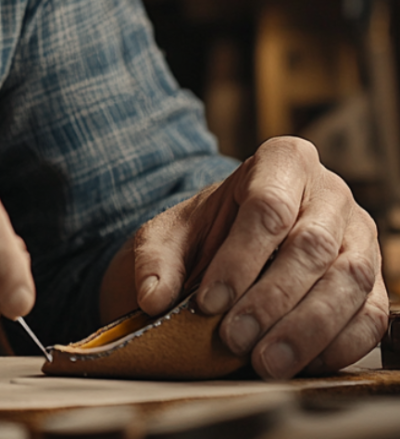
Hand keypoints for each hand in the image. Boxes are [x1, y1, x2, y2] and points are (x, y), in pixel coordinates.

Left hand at [131, 137, 386, 378]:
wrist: (234, 246)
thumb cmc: (206, 234)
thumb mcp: (169, 236)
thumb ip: (155, 261)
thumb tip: (153, 297)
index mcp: (281, 161)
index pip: (267, 206)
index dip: (239, 258)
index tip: (208, 302)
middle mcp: (329, 191)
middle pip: (311, 245)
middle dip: (269, 299)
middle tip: (233, 338)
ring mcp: (359, 236)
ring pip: (347, 281)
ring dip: (306, 328)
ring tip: (264, 362)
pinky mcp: (373, 281)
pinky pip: (370, 315)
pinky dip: (339, 344)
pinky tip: (301, 364)